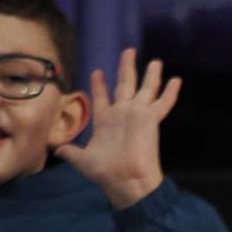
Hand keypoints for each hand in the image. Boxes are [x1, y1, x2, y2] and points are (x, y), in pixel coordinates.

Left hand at [56, 49, 179, 210]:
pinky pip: (163, 103)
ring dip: (150, 74)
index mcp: (106, 120)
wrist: (126, 181)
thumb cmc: (105, 172)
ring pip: (146, 88)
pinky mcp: (151, 119)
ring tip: (155, 61)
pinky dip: (170, 92)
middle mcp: (122, 114)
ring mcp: (138, 115)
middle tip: (128, 51)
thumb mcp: (82, 159)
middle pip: (125, 84)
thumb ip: (70, 151)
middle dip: (126, 67)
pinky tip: (176, 80)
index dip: (100, 84)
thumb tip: (55, 149)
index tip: (97, 71)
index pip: (103, 96)